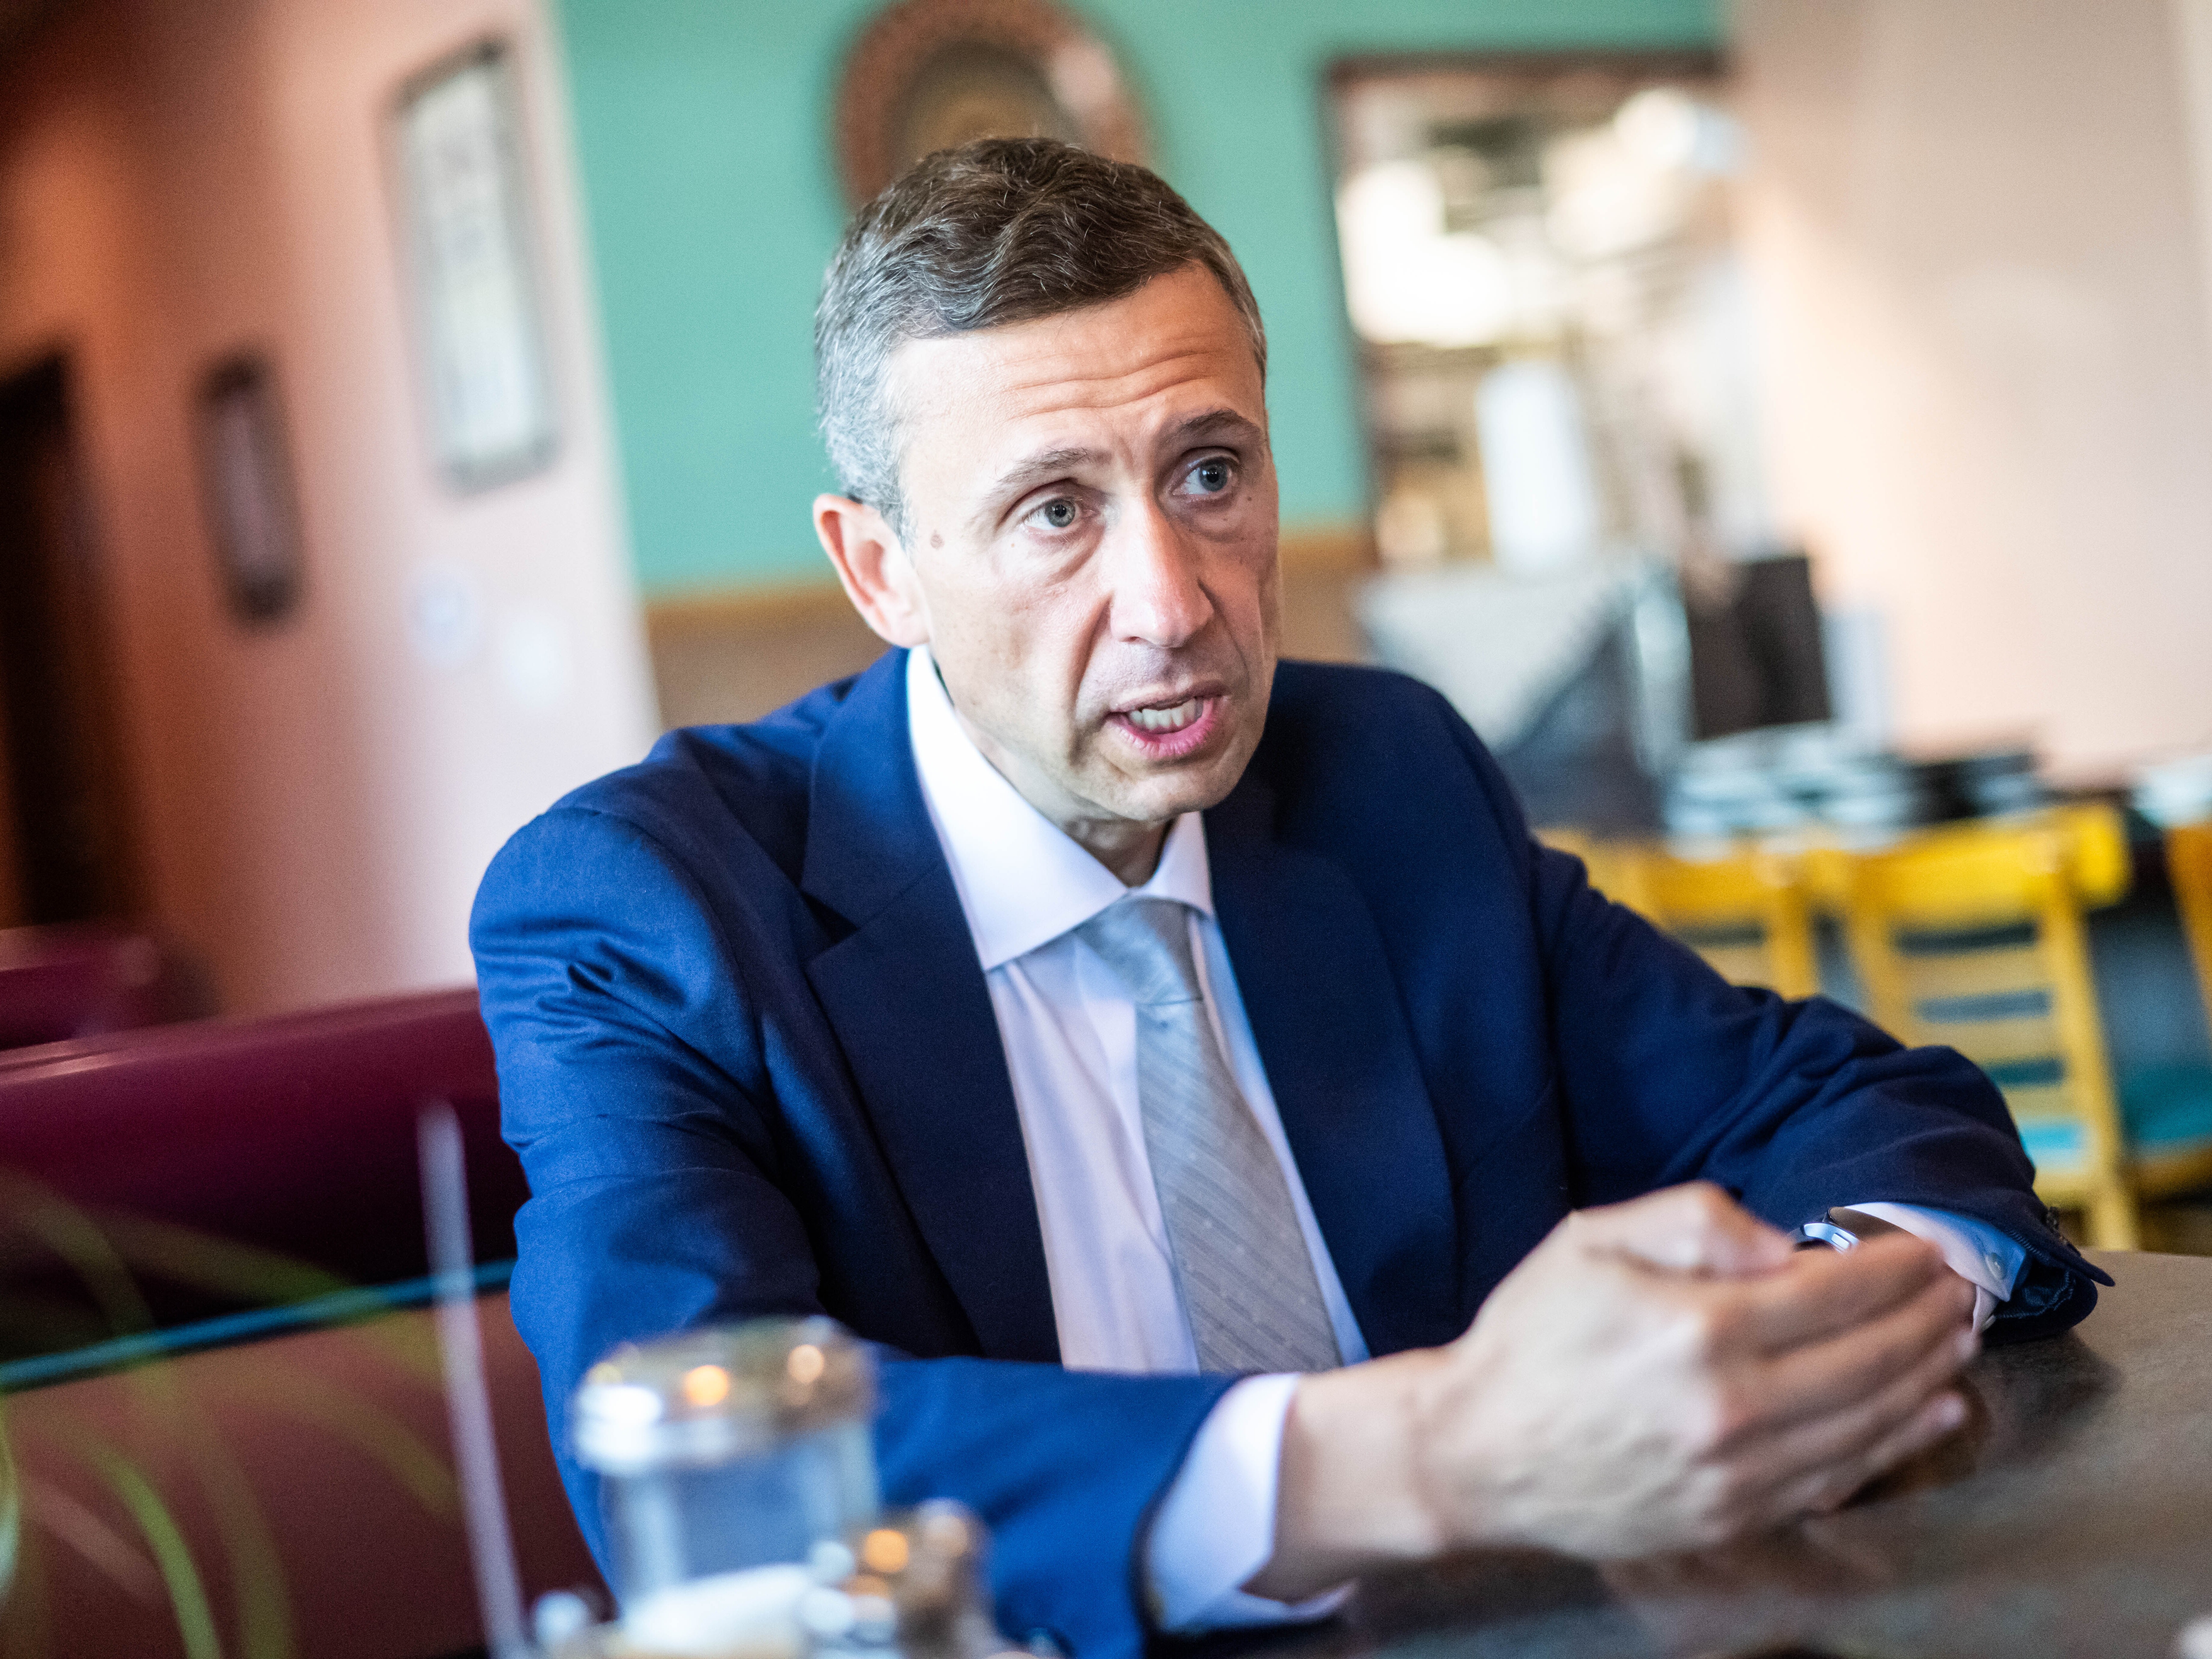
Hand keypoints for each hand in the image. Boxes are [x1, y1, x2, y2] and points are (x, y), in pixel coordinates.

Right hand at [1249, 1184, 1975, 1598]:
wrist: (1478, 1451)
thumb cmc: (1531, 1335)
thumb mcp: (1591, 1241)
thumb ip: (1692, 1222)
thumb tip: (1786, 1244)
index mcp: (1698, 1330)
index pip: (1836, 1293)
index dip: (1895, 1267)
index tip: (1930, 1248)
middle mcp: (1731, 1409)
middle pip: (1868, 1359)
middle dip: (1929, 1318)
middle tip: (1964, 1288)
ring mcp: (1738, 1475)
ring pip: (1868, 1422)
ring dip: (1928, 1375)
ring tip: (1960, 1339)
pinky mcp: (1734, 1519)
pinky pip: (1839, 1479)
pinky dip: (1897, 1444)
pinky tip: (1932, 1412)